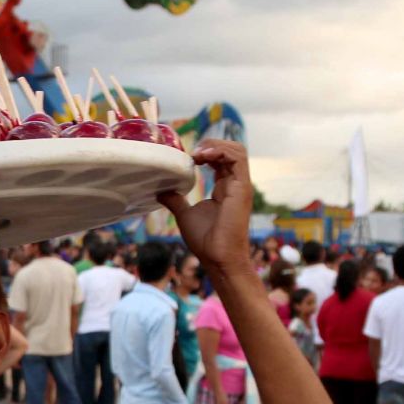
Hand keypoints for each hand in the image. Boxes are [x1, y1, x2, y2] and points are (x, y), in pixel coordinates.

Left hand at [159, 140, 252, 272]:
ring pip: (236, 150)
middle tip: (191, 153)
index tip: (186, 157)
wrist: (218, 258)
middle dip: (210, 145)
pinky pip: (237, 158)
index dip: (205, 152)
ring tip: (196, 154)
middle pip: (230, 150)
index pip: (221, 158)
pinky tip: (202, 158)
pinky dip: (220, 152)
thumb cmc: (206, 241)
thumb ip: (176, 200)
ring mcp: (240, 185)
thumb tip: (161, 190)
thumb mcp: (185, 214)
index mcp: (225, 187)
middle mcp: (235, 183)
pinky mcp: (242, 188)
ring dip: (215, 146)